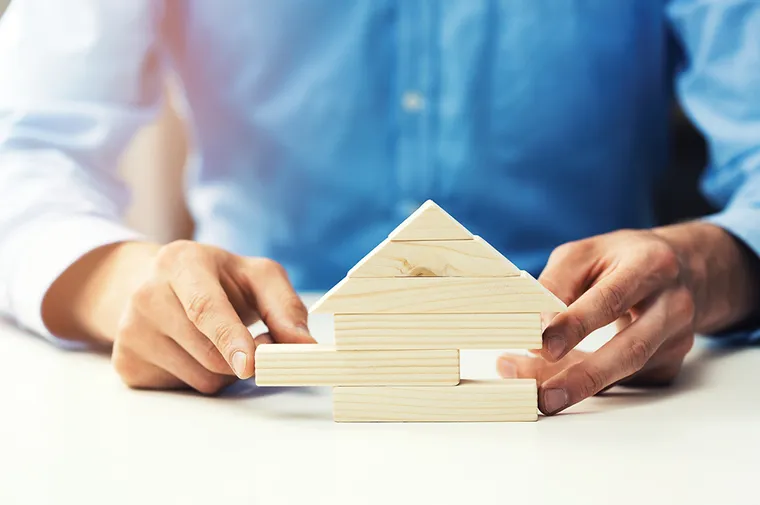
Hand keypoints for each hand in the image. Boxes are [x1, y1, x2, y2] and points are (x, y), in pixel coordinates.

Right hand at [44, 240, 314, 393]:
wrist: (156, 283)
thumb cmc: (218, 279)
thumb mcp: (257, 277)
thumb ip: (286, 307)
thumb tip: (306, 346)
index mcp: (181, 261)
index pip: (204, 306)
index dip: (230, 338)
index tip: (250, 365)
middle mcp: (146, 293)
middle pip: (208, 352)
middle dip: (242, 359)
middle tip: (256, 345)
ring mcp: (130, 331)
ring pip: (199, 378)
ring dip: (223, 371)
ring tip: (215, 340)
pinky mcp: (125, 362)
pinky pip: (179, 390)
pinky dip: (197, 378)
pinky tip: (191, 352)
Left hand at [497, 223, 758, 414]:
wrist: (684, 268)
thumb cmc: (621, 259)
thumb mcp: (583, 254)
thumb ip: (557, 285)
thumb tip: (535, 329)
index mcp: (649, 265)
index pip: (609, 300)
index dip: (575, 326)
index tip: (542, 347)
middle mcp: (672, 304)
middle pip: (630, 350)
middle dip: (584, 377)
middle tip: (544, 395)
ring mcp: (677, 339)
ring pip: (625, 373)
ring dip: (579, 387)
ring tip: (541, 396)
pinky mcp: (670, 363)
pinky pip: (626, 381)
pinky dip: (590, 386)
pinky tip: (561, 383)